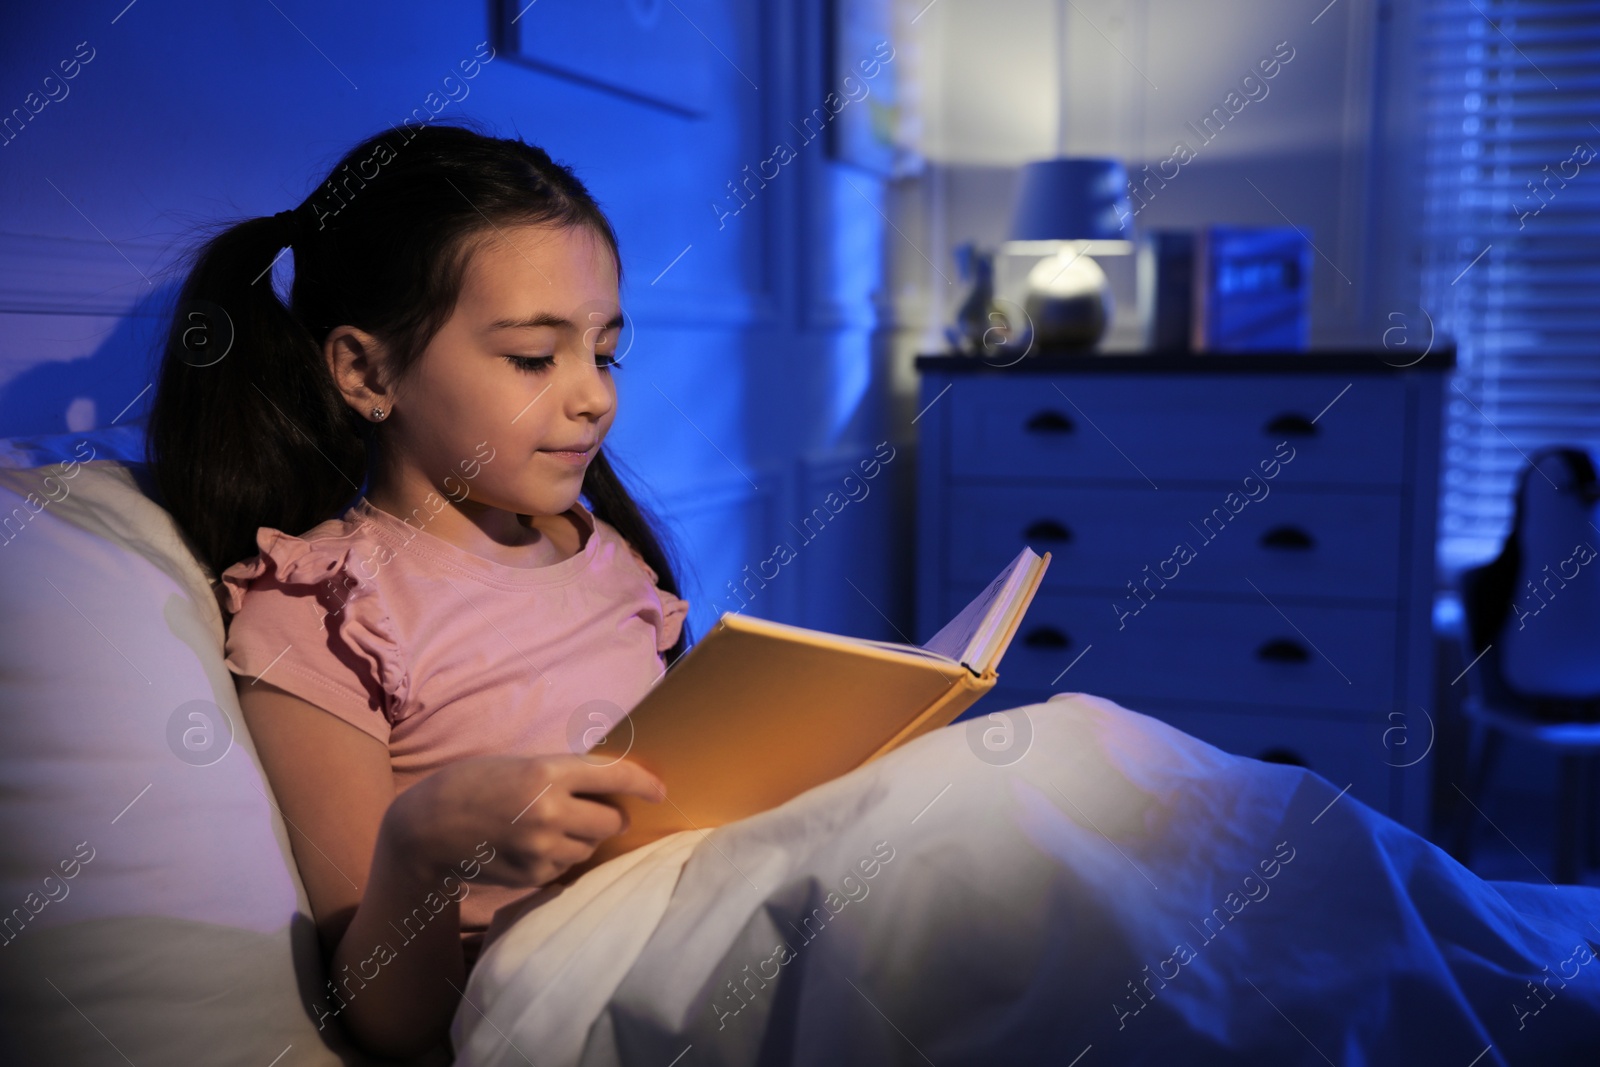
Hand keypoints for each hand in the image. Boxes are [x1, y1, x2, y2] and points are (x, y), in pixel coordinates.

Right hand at [385, 754, 665, 888]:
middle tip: (594, 812)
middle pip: (612, 821)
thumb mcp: (520, 764)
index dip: (644, 784)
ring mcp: (542, 848)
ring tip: (551, 828)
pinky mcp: (533, 875)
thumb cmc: (474, 784)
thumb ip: (564, 773)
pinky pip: (566, 867)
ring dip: (584, 839)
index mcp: (548, 772)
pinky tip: (532, 846)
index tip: (659, 791)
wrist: (426, 827)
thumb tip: (613, 786)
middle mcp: (550, 811)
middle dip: (610, 817)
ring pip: (591, 848)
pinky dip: (560, 857)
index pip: (615, 778)